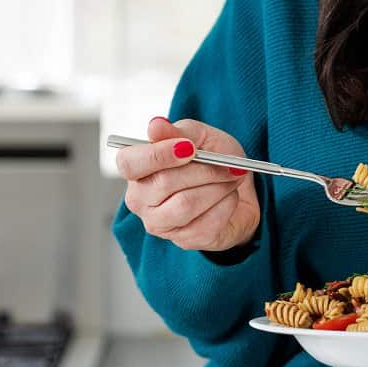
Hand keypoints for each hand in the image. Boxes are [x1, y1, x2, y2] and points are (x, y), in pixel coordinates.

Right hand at [115, 115, 260, 253]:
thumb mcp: (203, 137)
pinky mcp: (183, 241)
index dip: (157, 155)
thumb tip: (155, 125)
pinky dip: (226, 204)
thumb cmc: (214, 160)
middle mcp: (140, 199)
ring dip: (217, 187)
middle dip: (203, 170)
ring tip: (232, 178)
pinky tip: (230, 197)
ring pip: (186, 205)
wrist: (238, 189)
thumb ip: (180, 132)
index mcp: (137, 169)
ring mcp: (159, 224)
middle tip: (228, 163)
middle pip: (164, 183)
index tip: (189, 148)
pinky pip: (207, 223)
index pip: (129, 163)